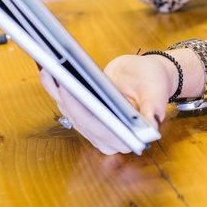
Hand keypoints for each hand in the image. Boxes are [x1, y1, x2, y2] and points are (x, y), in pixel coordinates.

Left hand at [39, 54, 175, 153]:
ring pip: (67, 110)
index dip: (81, 110)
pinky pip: (65, 102)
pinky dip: (55, 86)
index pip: (99, 128)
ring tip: (49, 68)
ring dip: (56, 90)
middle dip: (64, 97)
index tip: (69, 90)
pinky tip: (49, 70)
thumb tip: (152, 125)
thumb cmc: (154, 85)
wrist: (145, 76)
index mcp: (125, 139)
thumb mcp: (157, 94)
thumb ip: (154, 110)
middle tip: (55, 74)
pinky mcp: (82, 114)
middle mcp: (106, 138)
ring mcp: (92, 127)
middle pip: (78, 119)